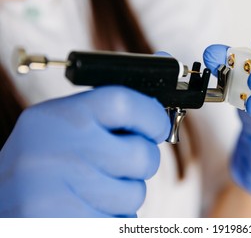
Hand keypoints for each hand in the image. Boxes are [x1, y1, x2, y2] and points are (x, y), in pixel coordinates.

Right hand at [0, 86, 169, 216]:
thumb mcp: (61, 128)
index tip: (158, 128)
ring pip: (134, 194)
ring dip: (123, 196)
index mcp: (57, 119)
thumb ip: (103, 121)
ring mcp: (57, 195)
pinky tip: (86, 210)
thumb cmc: (40, 164)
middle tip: (118, 166)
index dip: (151, 117)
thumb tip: (156, 121)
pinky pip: (121, 222)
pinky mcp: (65, 227)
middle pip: (141, 154)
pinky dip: (113, 219)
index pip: (122, 103)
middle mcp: (56, 152)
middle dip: (141, 163)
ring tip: (90, 192)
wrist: (0, 202)